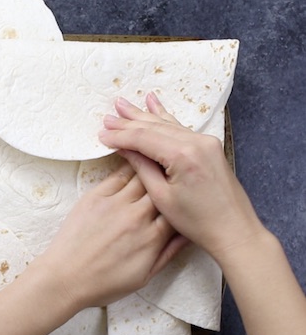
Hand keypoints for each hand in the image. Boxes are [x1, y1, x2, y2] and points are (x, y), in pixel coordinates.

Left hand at [32, 159, 186, 309]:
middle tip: (174, 174)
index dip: (182, 201)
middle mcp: (136, 217)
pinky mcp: (95, 197)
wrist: (65, 278)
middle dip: (169, 182)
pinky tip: (134, 161)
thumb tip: (188, 236)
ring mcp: (115, 204)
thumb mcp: (144, 277)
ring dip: (151, 170)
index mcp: (152, 238)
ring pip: (142, 177)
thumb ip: (168, 253)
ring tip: (158, 162)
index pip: (178, 210)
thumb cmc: (103, 282)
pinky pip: (117, 175)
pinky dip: (128, 168)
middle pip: (162, 189)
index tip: (184, 196)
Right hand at [98, 92, 264, 262]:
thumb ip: (142, 167)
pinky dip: (164, 118)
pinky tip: (154, 104)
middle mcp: (197, 142)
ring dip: (143, 116)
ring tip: (123, 105)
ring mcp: (205, 142)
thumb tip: (124, 148)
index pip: (143, 138)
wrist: (234, 230)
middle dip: (129, 121)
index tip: (101, 135)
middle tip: (108, 116)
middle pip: (154, 126)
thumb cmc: (197, 221)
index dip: (120, 136)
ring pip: (167, 124)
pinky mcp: (209, 146)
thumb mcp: (162, 197)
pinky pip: (180, 128)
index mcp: (183, 155)